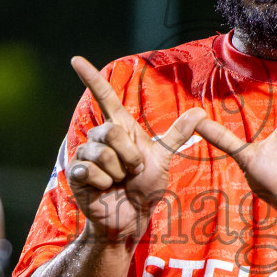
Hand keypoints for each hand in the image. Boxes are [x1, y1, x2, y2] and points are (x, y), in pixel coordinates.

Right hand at [67, 56, 207, 241]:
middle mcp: (99, 137)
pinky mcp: (76, 172)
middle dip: (129, 156)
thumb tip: (200, 112)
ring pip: (103, 154)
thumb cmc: (144, 188)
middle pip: (112, 132)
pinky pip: (92, 171)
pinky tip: (104, 190)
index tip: (76, 59)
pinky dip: (104, 184)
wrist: (130, 217)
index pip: (104, 97)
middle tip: (131, 172)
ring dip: (117, 173)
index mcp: (119, 129)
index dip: (90, 78)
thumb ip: (176, 135)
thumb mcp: (163, 159)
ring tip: (118, 182)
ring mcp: (85, 155)